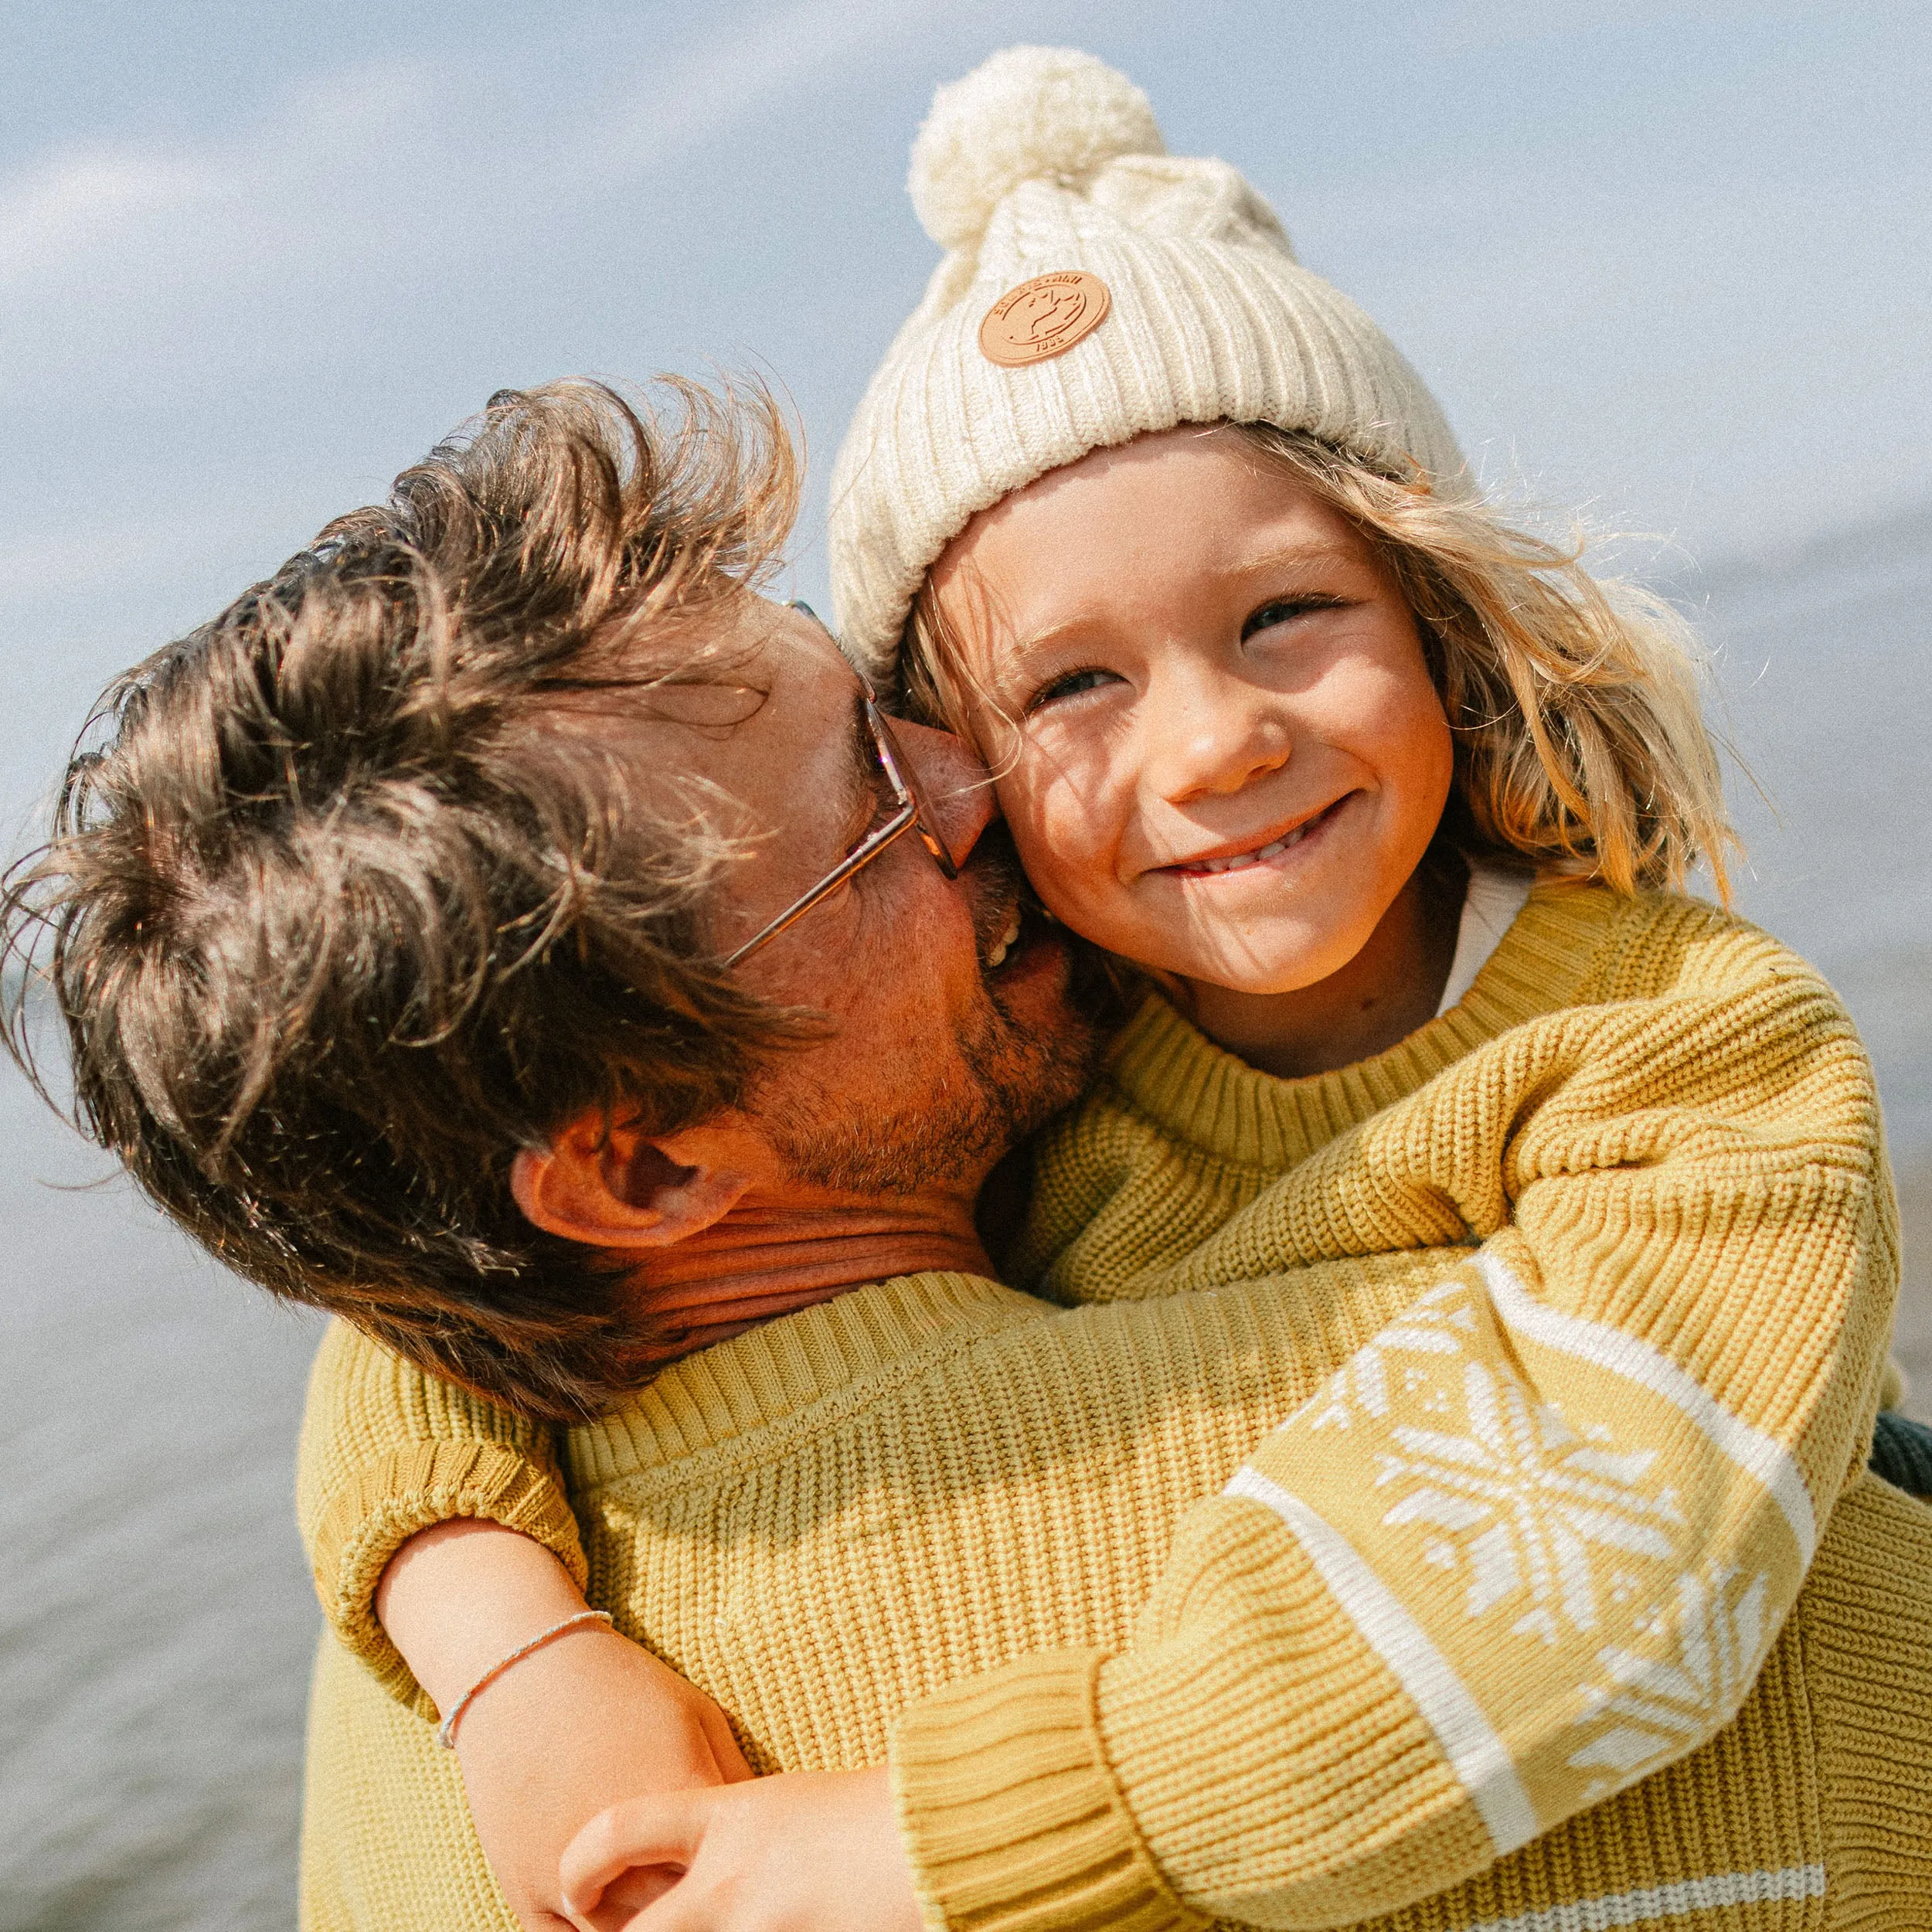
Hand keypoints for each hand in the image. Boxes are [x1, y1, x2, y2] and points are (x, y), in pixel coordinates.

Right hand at [377, 1521, 751, 1930]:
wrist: (521, 1669)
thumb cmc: (622, 1686)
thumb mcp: (698, 1715)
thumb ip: (736, 1783)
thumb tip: (769, 1837)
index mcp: (678, 1799)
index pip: (730, 1875)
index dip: (741, 1880)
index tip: (747, 1876)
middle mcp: (624, 1850)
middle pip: (680, 1915)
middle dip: (697, 1902)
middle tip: (704, 1883)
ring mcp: (567, 1877)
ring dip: (648, 1920)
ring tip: (662, 1889)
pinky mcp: (523, 1891)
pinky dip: (595, 1930)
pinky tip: (617, 1906)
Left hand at [559, 1765, 922, 1931]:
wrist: (949, 1835)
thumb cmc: (879, 1809)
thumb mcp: (790, 1804)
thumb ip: (730, 1830)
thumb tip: (685, 1859)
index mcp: (732, 1819)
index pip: (620, 1830)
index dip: (582, 1864)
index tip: (577, 1893)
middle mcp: (733, 1884)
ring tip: (719, 1926)